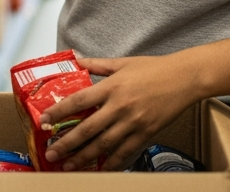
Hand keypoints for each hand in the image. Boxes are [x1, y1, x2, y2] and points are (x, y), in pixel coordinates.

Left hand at [40, 53, 198, 171]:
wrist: (184, 78)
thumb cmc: (153, 68)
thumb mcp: (122, 62)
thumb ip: (96, 64)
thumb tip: (76, 60)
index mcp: (111, 86)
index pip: (78, 101)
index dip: (59, 113)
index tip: (45, 122)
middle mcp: (119, 106)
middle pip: (87, 129)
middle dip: (67, 144)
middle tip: (51, 153)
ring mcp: (133, 122)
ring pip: (104, 145)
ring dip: (84, 157)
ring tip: (69, 166)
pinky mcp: (145, 133)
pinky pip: (125, 152)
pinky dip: (112, 163)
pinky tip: (101, 169)